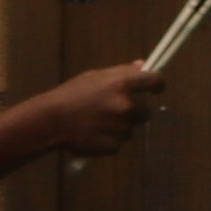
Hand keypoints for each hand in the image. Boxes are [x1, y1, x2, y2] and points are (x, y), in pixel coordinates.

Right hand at [0, 62, 167, 161]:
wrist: (52, 121)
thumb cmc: (72, 94)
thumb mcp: (95, 77)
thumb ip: (122, 72)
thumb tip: (143, 65)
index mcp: (123, 84)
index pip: (154, 81)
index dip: (158, 84)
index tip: (157, 88)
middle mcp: (127, 106)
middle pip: (145, 111)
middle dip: (133, 111)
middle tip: (112, 110)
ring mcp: (122, 128)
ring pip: (130, 128)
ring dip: (120, 126)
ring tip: (97, 123)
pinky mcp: (115, 145)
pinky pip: (119, 142)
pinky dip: (110, 139)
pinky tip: (93, 134)